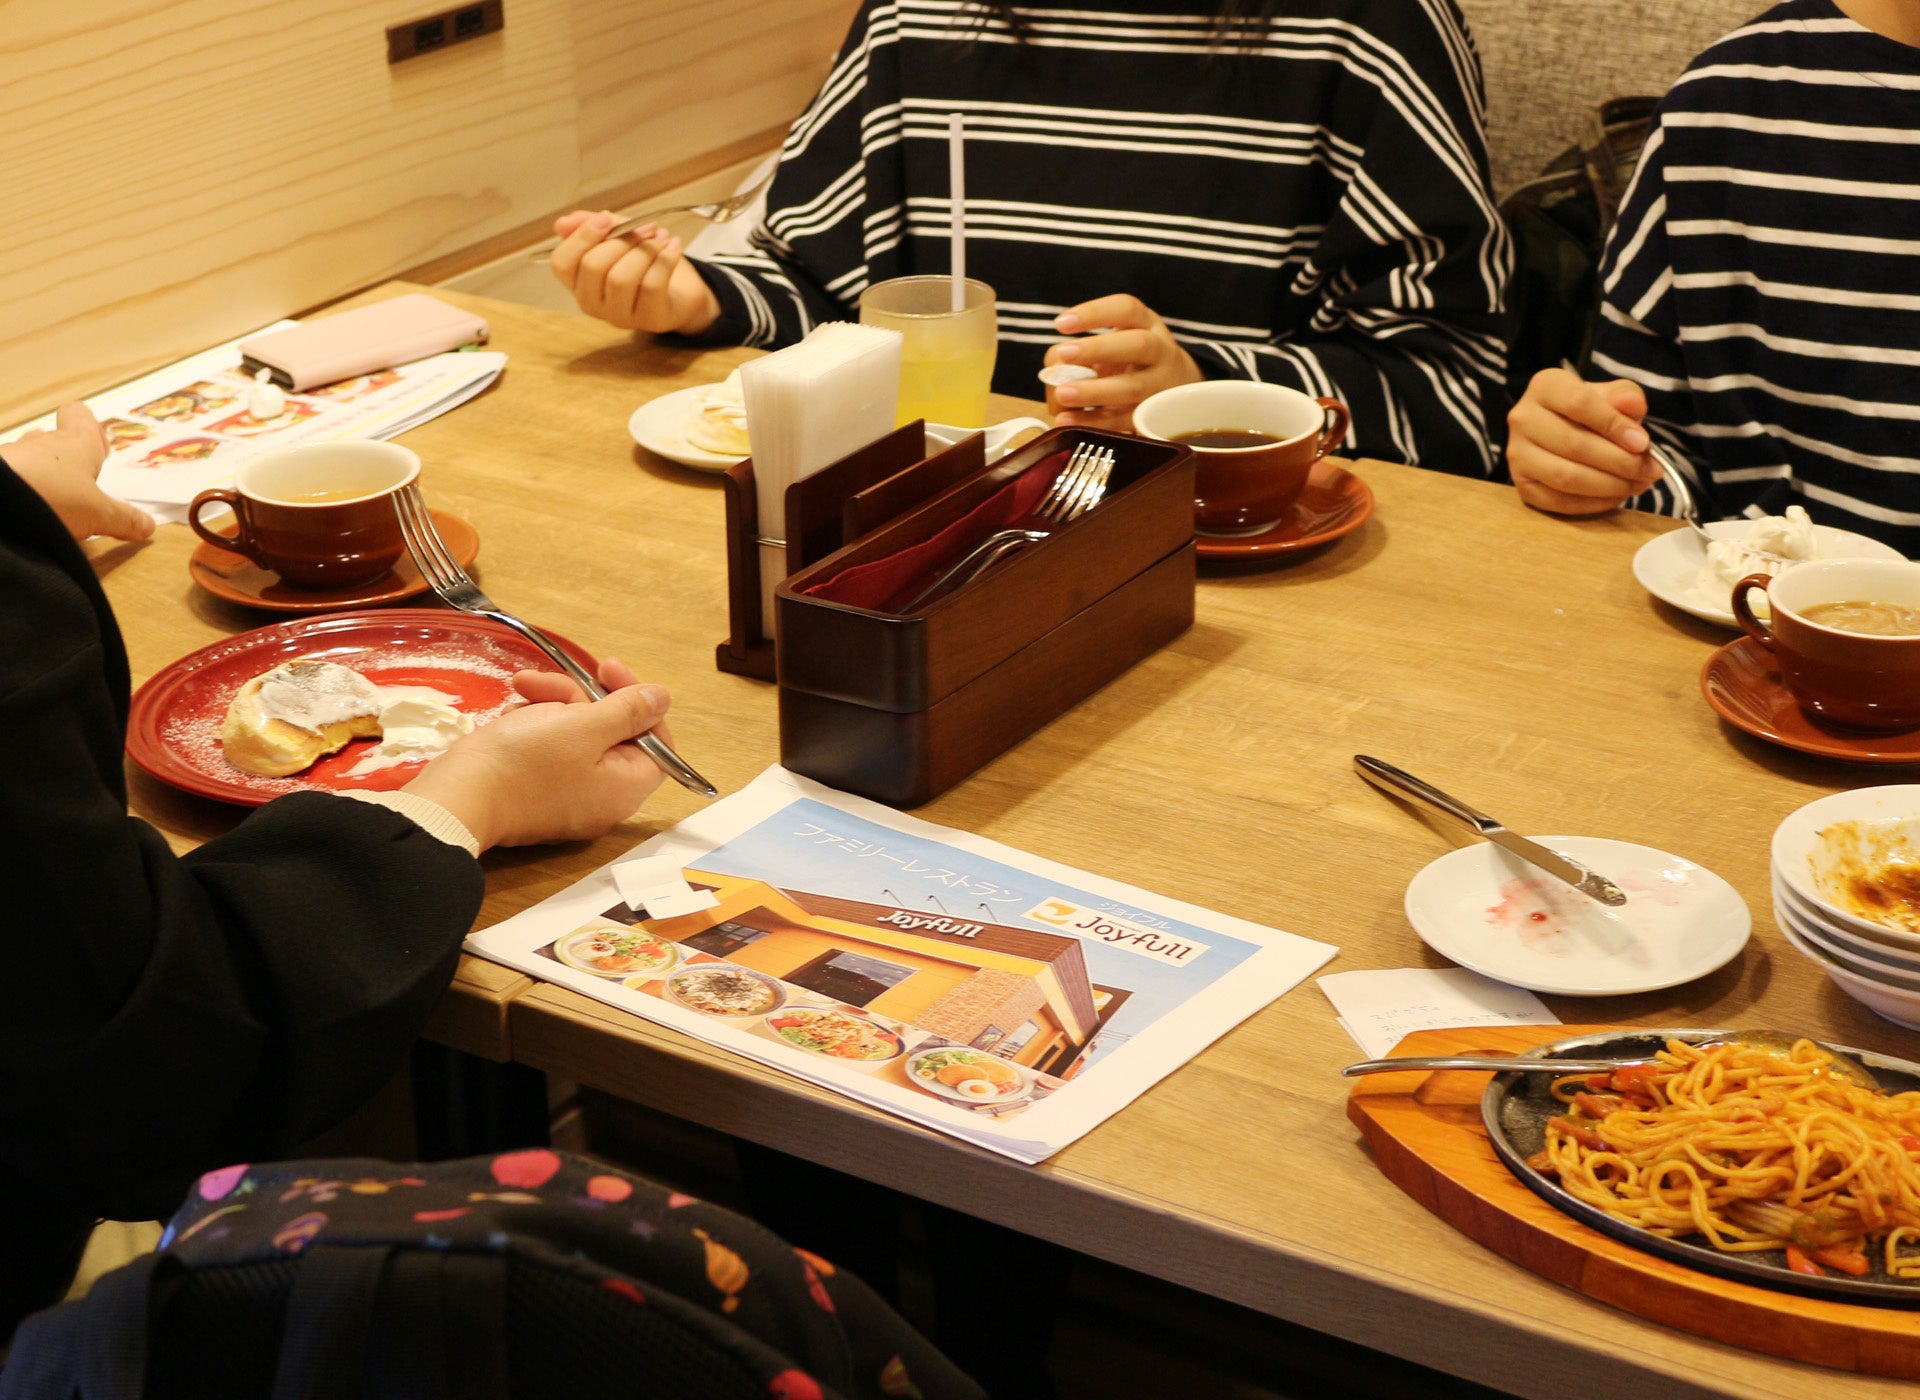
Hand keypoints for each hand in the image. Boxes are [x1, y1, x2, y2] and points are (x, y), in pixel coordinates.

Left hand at [3, 403, 153, 541]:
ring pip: (30, 461)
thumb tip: (147, 525)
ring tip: (51, 510)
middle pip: (55, 441)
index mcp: (76, 442)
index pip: (80, 415)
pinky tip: (25, 517)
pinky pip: (11, 480)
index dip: (90, 429)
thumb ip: (124, 518)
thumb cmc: (50, 495)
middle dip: (67, 463)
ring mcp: (13, 456)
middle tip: (80, 489)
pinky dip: (20, 494)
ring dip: (41, 480)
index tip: (99, 450)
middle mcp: (43, 442)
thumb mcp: (98, 514)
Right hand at [402, 657, 674, 850]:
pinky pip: (548, 750)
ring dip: (550, 704)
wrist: (455, 798)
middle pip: (611, 732)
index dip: (636, 700)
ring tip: (520, 690)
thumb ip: (628, 711)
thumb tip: (663, 698)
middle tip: (546, 680)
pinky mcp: (536, 790)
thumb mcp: (583, 727)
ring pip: (575, 734)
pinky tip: (510, 715)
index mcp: (625, 788)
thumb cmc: (524, 762)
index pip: (655, 739)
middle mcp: (602, 797)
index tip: (607, 669)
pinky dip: (532, 725)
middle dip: (578, 698)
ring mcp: (568, 796)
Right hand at [548, 210, 722, 335]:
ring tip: (660, 236)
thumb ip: (589, 226)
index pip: (562, 263)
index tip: (606, 218)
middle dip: (621, 239)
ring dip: (645, 249)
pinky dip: (665, 259)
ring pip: (622, 278)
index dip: (582, 236)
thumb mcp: (615, 235)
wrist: (678, 291)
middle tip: (645, 227)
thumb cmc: (640, 261)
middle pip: (593, 267)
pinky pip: (652, 285)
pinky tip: (673, 246)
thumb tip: (562, 224)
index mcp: (577, 283)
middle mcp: (592, 304)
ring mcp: (619, 316)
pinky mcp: (649, 319)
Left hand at [1043, 294, 1201, 431]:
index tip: (1061, 324)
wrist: (1178, 394)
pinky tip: (1069, 421)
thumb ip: (1079, 353)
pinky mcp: (1154, 419)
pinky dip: (1095, 422)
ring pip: (1133, 388)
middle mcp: (1160, 352)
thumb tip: (1055, 372)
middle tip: (1064, 354)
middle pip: (1138, 345)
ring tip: (1062, 394)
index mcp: (1147, 325)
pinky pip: (1125, 421)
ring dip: (1095, 391)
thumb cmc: (1132, 364)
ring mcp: (1161, 387)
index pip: (1126, 309)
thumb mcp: (1113, 345)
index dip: (1094, 313)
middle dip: (1099, 349)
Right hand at [1507, 369, 1661, 513]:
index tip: (1643, 442)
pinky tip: (1616, 496)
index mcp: (1545, 387)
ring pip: (1565, 477)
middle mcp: (1523, 419)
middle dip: (1619, 462)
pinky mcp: (1522, 485)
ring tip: (1638, 484)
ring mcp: (1517, 455)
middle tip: (1650, 470)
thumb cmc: (1590, 410)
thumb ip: (1625, 396)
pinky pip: (1558, 501)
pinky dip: (1593, 503)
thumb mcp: (1610, 394)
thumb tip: (1634, 406)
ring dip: (1609, 486)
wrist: (1560, 429)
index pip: (1579, 404)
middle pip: (1574, 444)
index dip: (1614, 425)